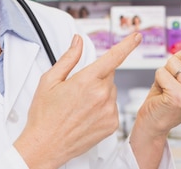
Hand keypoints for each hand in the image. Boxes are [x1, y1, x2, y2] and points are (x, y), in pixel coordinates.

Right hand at [15, 32, 141, 168]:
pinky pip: (112, 106)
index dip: (127, 44)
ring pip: (111, 91)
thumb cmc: (45, 114)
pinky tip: (86, 114)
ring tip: (79, 105)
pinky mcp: (112, 124)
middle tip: (77, 89)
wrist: (45, 144)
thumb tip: (77, 42)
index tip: (136, 36)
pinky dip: (103, 107)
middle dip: (96, 76)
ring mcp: (109, 111)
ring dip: (100, 92)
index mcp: (86, 81)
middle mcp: (101, 95)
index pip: (113, 57)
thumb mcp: (50, 80)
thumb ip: (68, 58)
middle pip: (108, 75)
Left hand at [130, 35, 180, 168]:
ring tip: (167, 87)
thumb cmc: (168, 95)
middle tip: (173, 77)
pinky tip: (162, 92)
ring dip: (165, 71)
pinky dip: (158, 77)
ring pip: (174, 62)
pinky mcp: (180, 98)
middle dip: (176, 59)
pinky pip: (162, 72)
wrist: (155, 122)